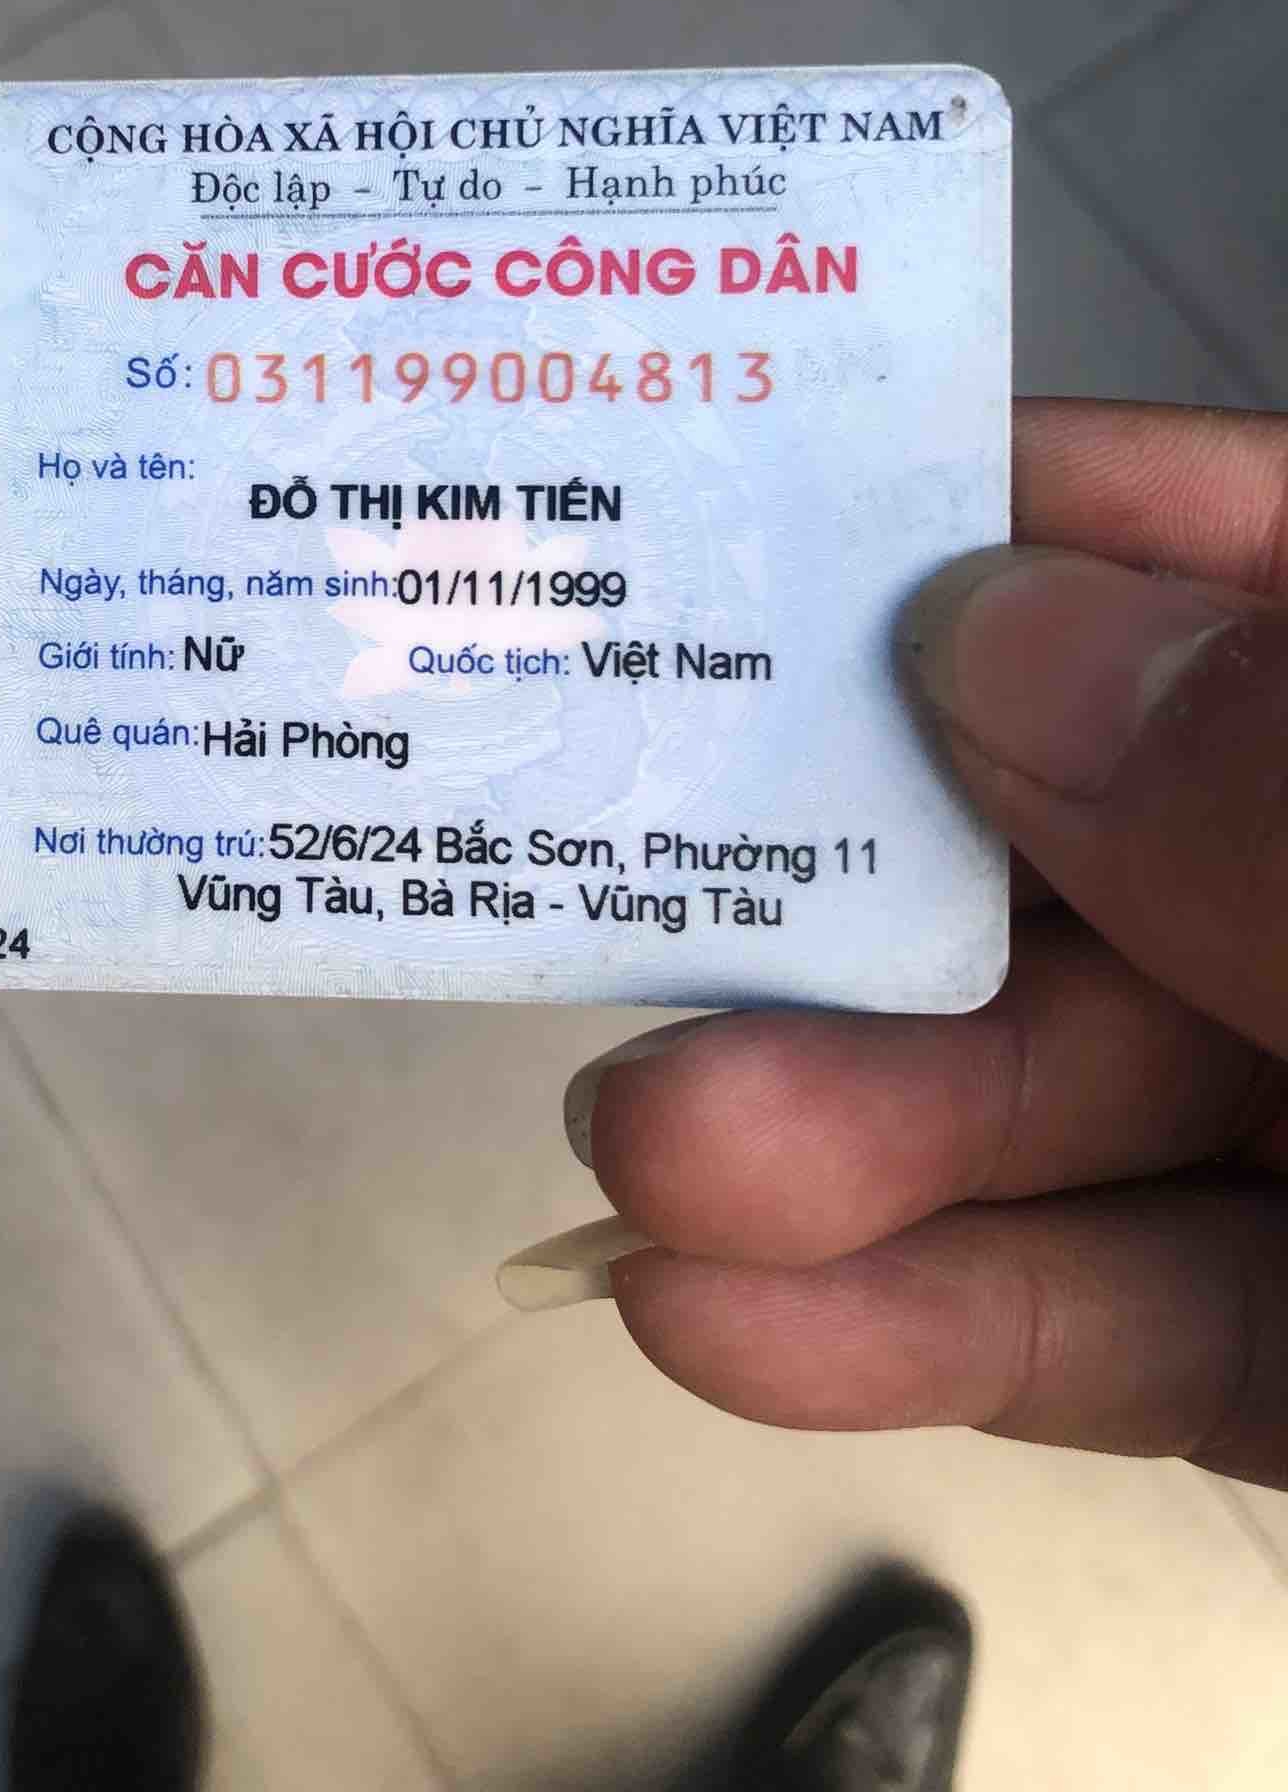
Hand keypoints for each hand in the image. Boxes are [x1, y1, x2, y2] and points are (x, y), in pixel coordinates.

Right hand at [558, 400, 1287, 1488]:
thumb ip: (1282, 793)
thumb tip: (996, 627)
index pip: (1225, 561)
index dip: (998, 518)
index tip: (744, 516)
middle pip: (1090, 837)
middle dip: (854, 886)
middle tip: (621, 891)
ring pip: (1069, 1095)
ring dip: (840, 1130)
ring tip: (646, 1156)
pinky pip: (1116, 1318)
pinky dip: (926, 1325)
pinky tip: (729, 1326)